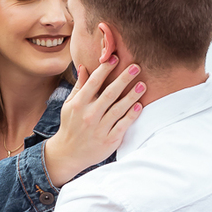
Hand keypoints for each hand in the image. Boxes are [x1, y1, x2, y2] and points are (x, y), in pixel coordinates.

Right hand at [42, 55, 144, 185]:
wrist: (69, 154)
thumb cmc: (71, 125)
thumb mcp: (70, 105)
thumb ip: (79, 87)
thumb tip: (84, 67)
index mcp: (78, 104)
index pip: (93, 83)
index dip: (104, 69)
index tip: (115, 58)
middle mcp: (89, 115)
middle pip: (109, 94)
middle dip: (123, 79)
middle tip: (136, 67)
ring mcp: (99, 129)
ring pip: (118, 109)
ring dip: (131, 96)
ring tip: (142, 85)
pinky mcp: (109, 140)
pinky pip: (122, 126)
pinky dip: (131, 116)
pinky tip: (139, 106)